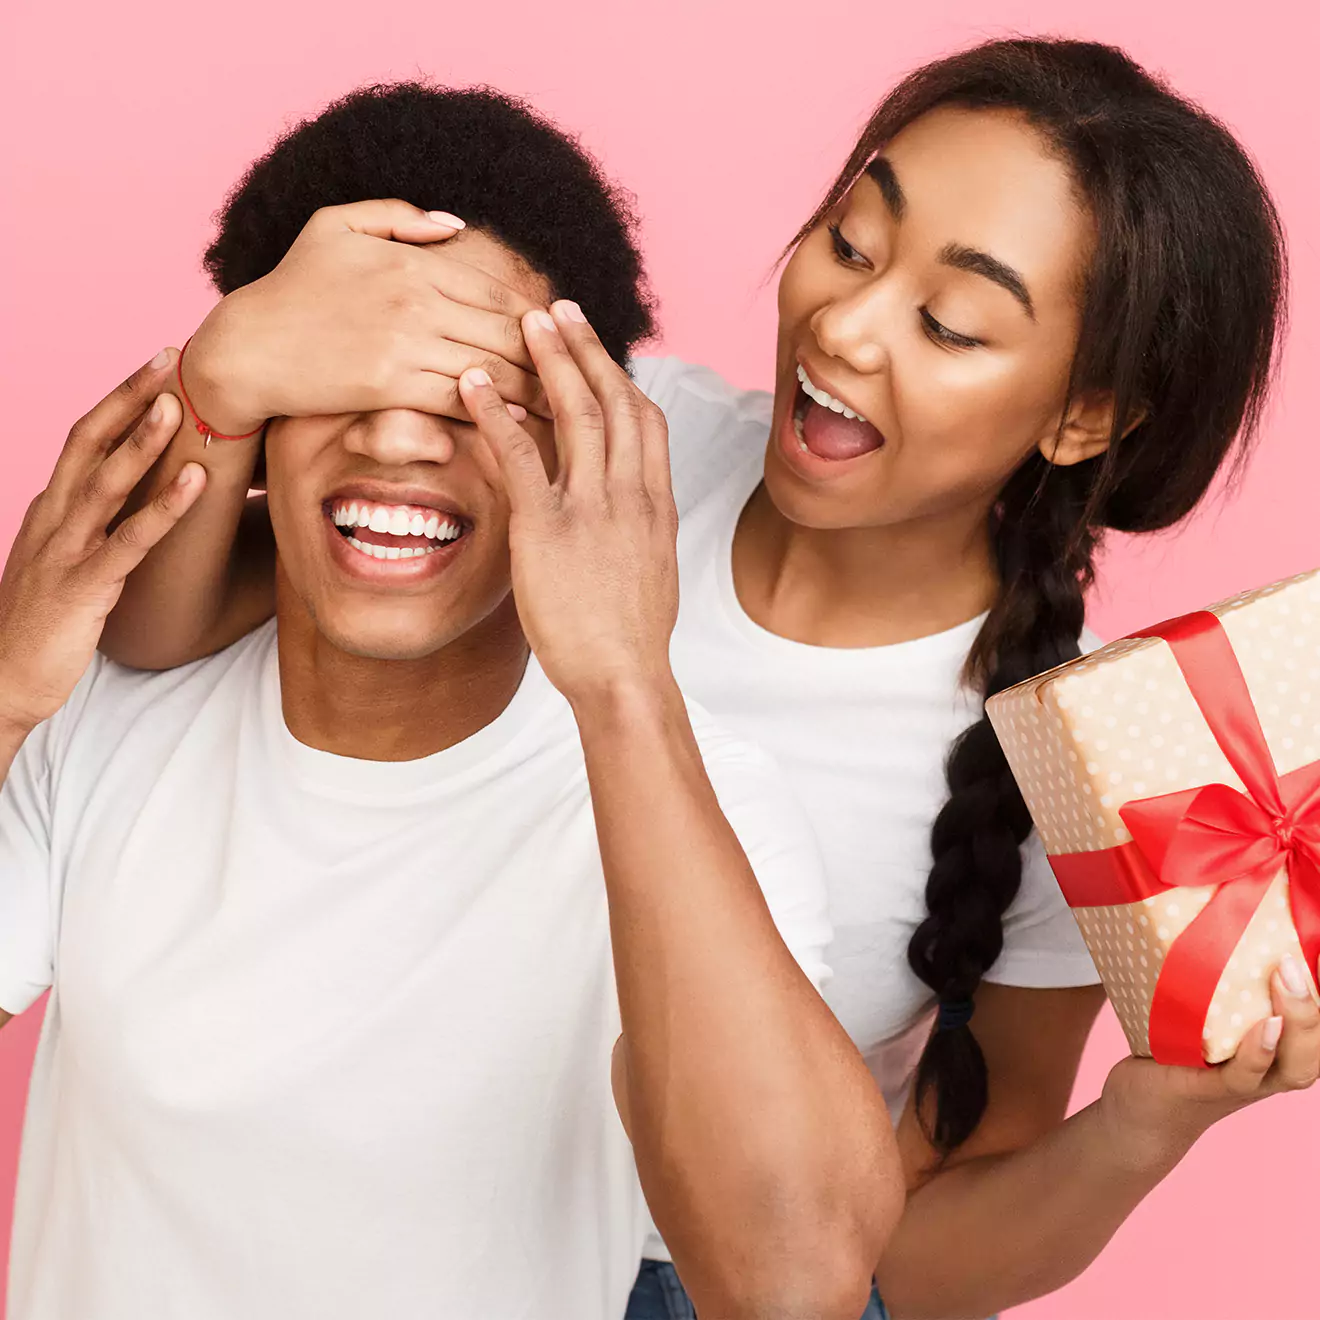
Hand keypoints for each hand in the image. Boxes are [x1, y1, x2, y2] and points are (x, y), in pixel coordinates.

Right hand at [0, 352, 205, 731]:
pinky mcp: (85, 585)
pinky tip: (194, 482)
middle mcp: (54, 516)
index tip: (157, 366)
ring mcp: (66, 548)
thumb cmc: (43, 621)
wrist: (3, 679)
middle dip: (130, 396)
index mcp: (51, 506)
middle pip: (90, 440)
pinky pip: (131, 539)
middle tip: (172, 356)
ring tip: (181, 404)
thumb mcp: (65, 558)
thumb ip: (89, 523)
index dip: (119, 399)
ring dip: (144, 440)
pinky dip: (164, 507)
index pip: (84, 437)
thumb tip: (122, 495)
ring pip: (107, 480)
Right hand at [184, 200, 549, 435]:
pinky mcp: (390, 385)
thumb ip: (401, 218)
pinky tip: (522, 422)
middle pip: (506, 332)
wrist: (246, 345)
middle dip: (550, 358)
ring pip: (491, 367)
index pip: (498, 292)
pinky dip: (496, 410)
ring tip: (568, 408)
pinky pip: (459, 398)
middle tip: (585, 382)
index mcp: (414, 263)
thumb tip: (458, 224)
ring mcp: (405, 344)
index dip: (540, 320)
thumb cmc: (291, 286)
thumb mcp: (338, 227)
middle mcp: (417, 301)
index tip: (566, 340)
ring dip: (535, 389)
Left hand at [458, 301, 677, 705]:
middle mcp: (630, 494)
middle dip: (586, 348)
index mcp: (655, 504)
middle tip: (558, 308)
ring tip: (525, 320)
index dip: (620, 377)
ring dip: (550, 359)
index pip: (646, 421)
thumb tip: (619, 518)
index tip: (598, 352)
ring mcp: (592, 508)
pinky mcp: (548, 528)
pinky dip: (495, 414)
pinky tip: (473, 386)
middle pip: (614, 399)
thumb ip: (636, 532)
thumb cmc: (631, 638)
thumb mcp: (649, 573)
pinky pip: (520, 456)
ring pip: (576, 412)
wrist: (624, 676)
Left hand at [1099, 953, 1319, 1162]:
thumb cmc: (1174, 1051)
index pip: (1316, 1026)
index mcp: (1276, 1049)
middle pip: (1315, 1048)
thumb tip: (1209, 911)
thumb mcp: (1199, 1012)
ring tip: (1288, 977)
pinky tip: (1265, 1027)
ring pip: (1292, 1066)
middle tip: (1295, 959)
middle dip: (1314, 1005)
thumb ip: (1212, 979)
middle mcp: (1270, 1070)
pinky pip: (1243, 1077)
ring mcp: (1243, 1085)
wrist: (1139, 1107)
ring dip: (1297, 1022)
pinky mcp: (1208, 1090)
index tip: (1319, 952)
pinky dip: (1258, 1053)